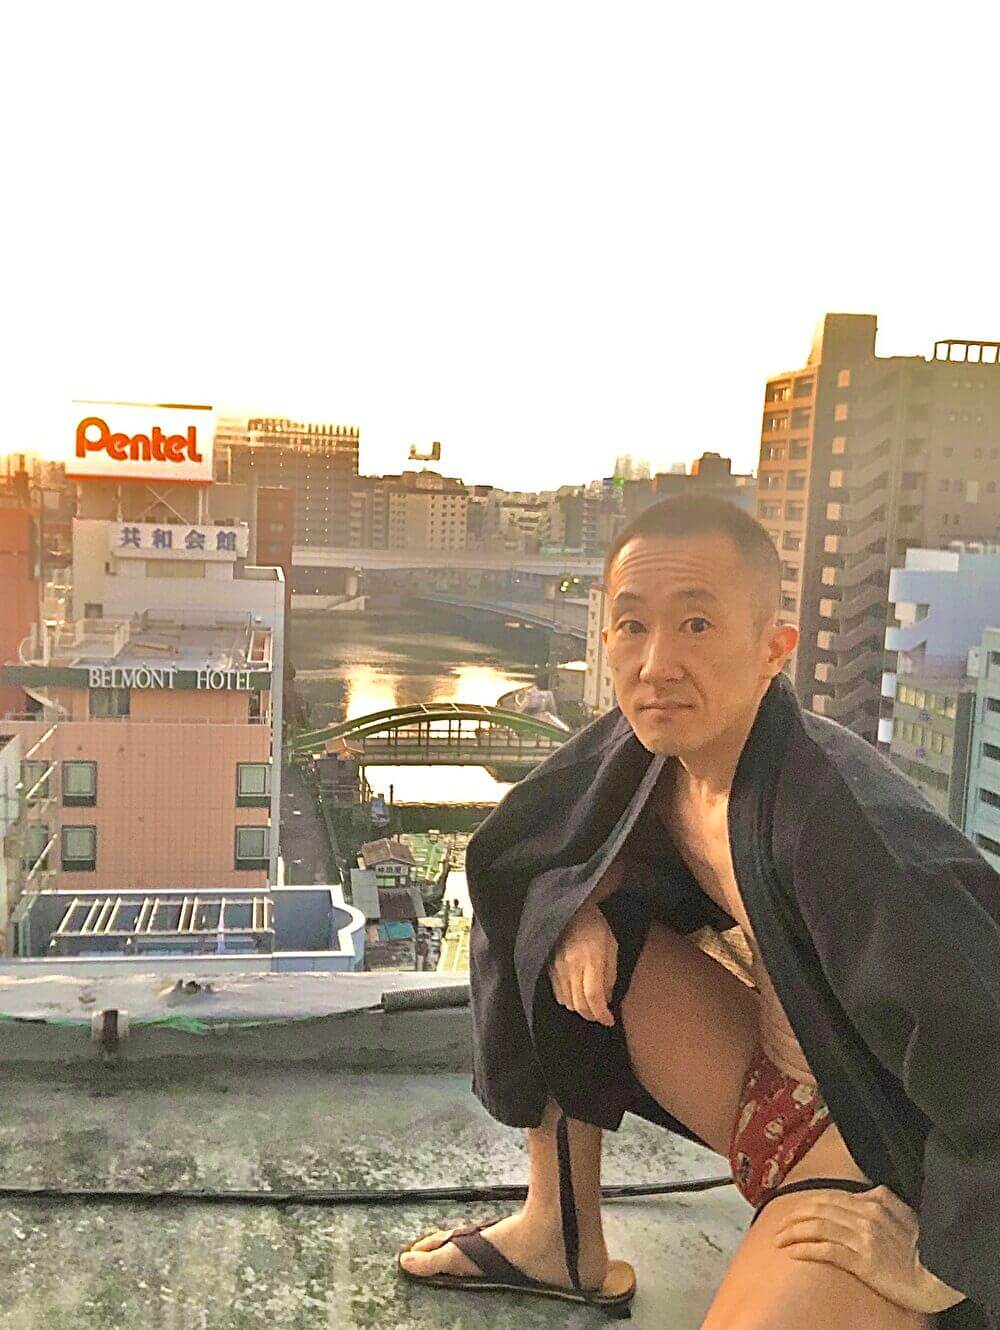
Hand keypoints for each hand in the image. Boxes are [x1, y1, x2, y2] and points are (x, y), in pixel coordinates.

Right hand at [548, 902, 617, 1027]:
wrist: (572, 909)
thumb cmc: (596, 926)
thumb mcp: (612, 947)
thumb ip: (610, 974)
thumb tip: (607, 999)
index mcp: (589, 959)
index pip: (593, 996)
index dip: (601, 1014)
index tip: (609, 1020)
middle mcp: (571, 966)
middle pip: (578, 1004)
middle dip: (591, 1015)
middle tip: (601, 1016)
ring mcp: (557, 967)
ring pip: (567, 1001)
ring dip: (580, 1009)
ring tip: (590, 1006)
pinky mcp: (549, 967)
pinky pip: (557, 993)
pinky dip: (568, 1000)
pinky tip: (576, 996)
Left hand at [772, 1184, 965, 1313]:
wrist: (939, 1278)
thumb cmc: (925, 1250)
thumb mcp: (905, 1213)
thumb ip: (882, 1200)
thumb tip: (864, 1193)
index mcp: (874, 1202)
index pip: (830, 1197)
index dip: (807, 1204)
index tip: (793, 1211)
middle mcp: (865, 1216)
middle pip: (819, 1210)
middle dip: (794, 1217)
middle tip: (778, 1225)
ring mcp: (862, 1238)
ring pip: (817, 1227)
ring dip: (794, 1232)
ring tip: (778, 1239)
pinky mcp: (862, 1261)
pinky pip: (826, 1250)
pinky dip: (806, 1249)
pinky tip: (793, 1252)